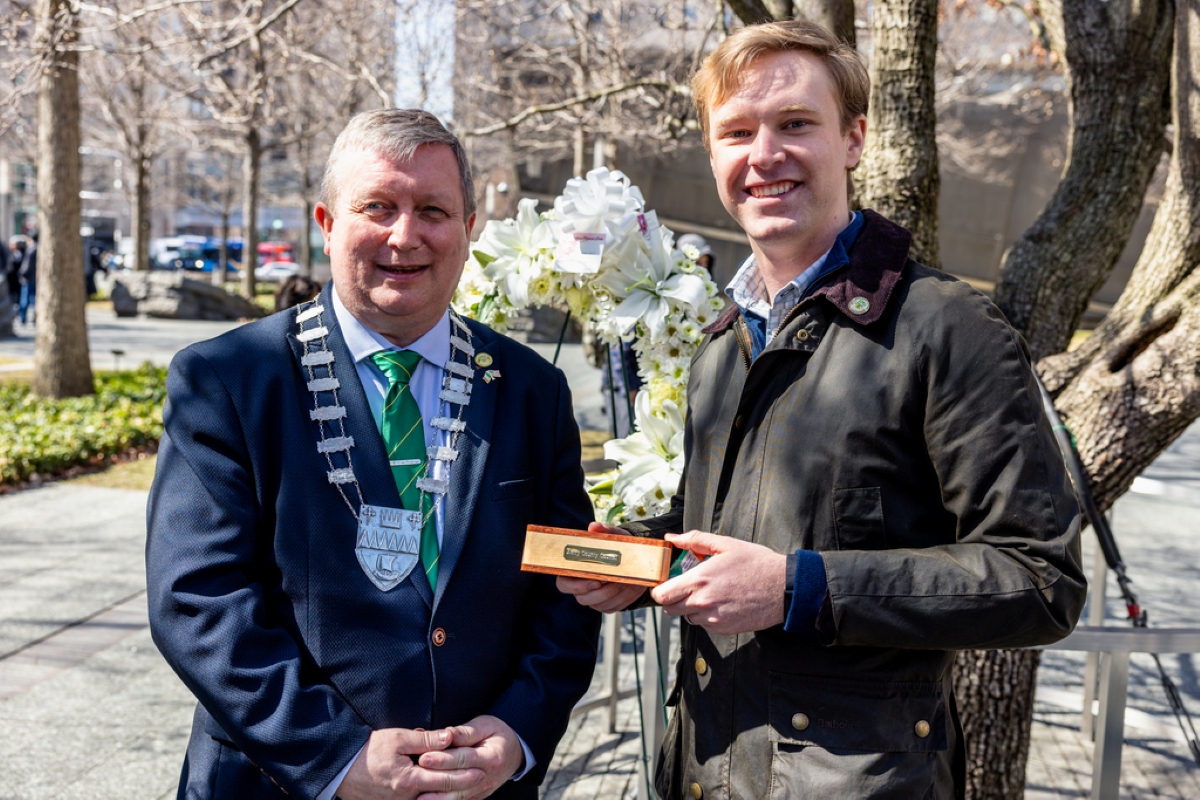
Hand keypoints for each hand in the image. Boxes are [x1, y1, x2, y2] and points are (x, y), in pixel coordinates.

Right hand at [335, 728, 481, 799]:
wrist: (341, 769)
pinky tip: (442, 792)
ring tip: (466, 786)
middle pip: (441, 794)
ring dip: (448, 794)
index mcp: (409, 781)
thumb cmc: (369, 751)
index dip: (464, 775)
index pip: (445, 780)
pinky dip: (432, 797)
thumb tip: (450, 737)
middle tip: (481, 779)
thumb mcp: (397, 738)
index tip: (480, 770)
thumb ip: (426, 739)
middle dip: (462, 787)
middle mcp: (407, 798)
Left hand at [416, 715, 523, 798]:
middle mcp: (487, 777)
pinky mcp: (476, 797)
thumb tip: (446, 734)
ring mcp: (482, 790)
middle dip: (435, 778)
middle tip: (415, 775)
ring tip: (419, 797)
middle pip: (458, 780)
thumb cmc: (499, 735)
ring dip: (437, 798)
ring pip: (457, 797)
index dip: (443, 759)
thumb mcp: (486, 725)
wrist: (515, 754)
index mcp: (491, 757)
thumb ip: (466, 732)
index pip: (464, 758)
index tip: (424, 757)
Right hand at [556, 522, 647, 611]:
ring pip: (600, 605)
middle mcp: (580, 588)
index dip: (576, 586)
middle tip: (616, 581)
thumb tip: (594, 527)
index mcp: (573, 571)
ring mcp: (593, 598)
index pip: (564, 584)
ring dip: (616, 594)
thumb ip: (602, 531)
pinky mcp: (608, 605)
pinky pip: (614, 606)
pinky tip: (634, 586)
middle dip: (602, 592)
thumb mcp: (610, 536)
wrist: (629, 556)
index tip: (595, 581)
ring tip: (629, 581)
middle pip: (583, 598)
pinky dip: (626, 598)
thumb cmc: (613, 545)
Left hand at [649, 531, 785, 635]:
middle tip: (686, 588)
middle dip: (673, 599)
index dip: (660, 590)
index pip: (662, 595)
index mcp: (699, 579)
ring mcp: (712, 618)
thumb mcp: (726, 545)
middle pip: (670, 609)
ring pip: (687, 617)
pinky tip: (721, 603)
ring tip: (709, 594)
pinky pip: (704, 625)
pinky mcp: (723, 629)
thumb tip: (672, 538)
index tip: (666, 584)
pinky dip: (707, 616)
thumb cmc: (756, 564)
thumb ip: (695, 540)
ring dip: (691, 608)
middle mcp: (702, 602)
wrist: (783, 588)